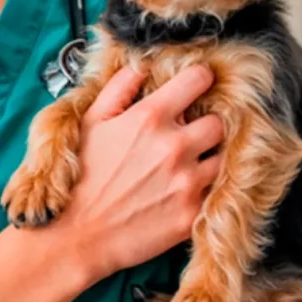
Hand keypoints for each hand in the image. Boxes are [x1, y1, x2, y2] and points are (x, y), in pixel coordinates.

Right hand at [57, 64, 223, 285]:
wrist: (77, 235)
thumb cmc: (81, 176)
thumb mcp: (91, 122)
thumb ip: (119, 88)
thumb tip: (141, 66)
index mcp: (150, 118)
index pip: (198, 80)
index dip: (199, 79)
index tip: (196, 85)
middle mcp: (175, 146)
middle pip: (218, 121)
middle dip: (206, 123)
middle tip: (190, 133)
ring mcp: (187, 181)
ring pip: (224, 157)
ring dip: (210, 157)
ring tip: (190, 163)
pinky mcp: (192, 213)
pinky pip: (217, 191)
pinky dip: (206, 188)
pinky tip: (186, 189)